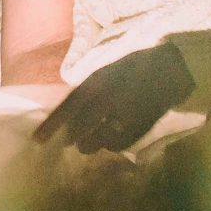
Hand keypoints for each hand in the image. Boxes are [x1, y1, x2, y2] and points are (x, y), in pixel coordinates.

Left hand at [34, 43, 193, 153]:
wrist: (173, 65)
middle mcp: (110, 98)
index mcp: (98, 80)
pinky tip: (111, 141)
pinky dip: (113, 144)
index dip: (52, 125)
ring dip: (92, 144)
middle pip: (83, 128)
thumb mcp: (107, 67)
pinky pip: (120, 143)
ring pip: (101, 139)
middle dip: (74, 138)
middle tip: (69, 143)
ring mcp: (127, 113)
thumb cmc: (135, 64)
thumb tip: (70, 109)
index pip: (69, 106)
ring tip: (88, 145)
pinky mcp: (142, 125)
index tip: (37, 140)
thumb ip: (89, 86)